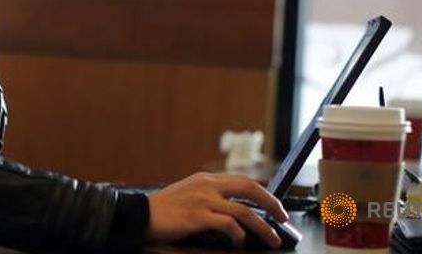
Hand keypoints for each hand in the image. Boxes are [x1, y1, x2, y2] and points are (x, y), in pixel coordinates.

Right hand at [146, 172, 289, 248]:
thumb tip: (235, 213)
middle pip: (250, 189)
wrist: (139, 215)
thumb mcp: (188, 195)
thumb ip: (209, 198)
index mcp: (206, 179)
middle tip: (283, 218)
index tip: (274, 204)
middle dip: (272, 203)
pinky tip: (240, 243)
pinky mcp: (198, 216)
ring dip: (263, 227)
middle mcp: (207, 185)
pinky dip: (239, 235)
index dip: (263, 192)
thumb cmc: (162, 210)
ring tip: (271, 239)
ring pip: (245, 211)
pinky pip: (228, 225)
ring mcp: (203, 200)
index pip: (243, 181)